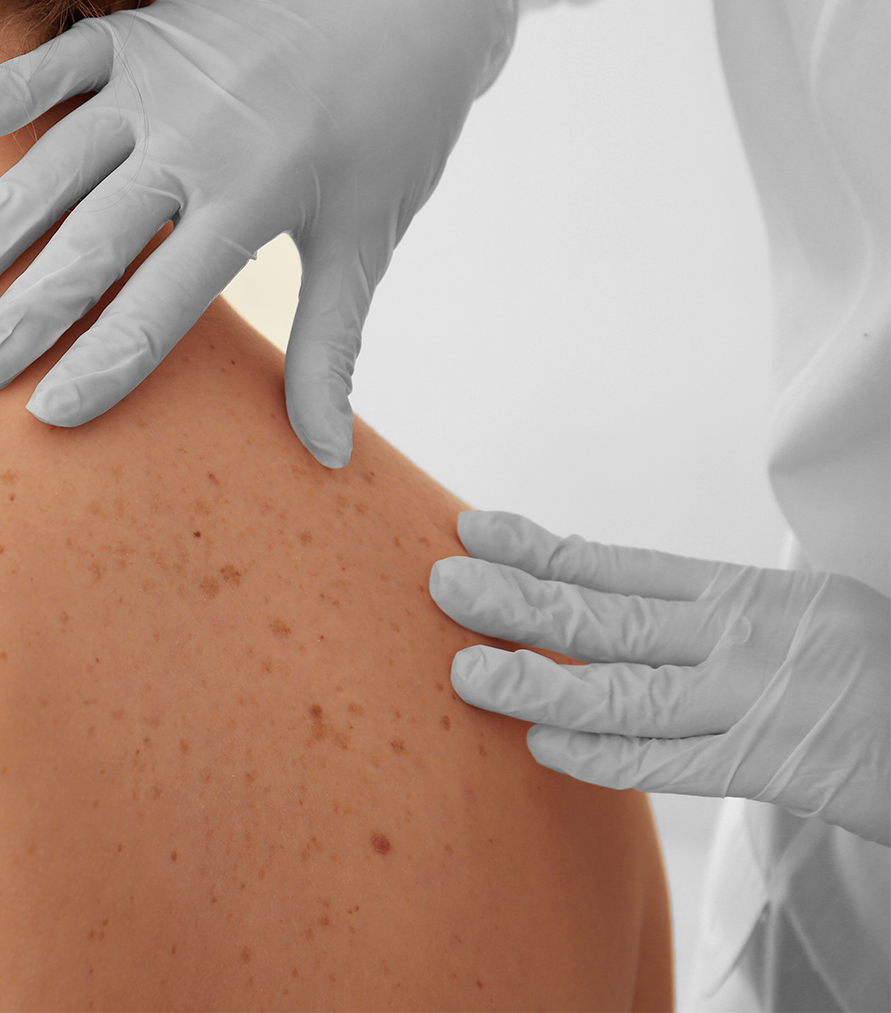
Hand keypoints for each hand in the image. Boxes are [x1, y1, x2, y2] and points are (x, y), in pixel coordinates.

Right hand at [0, 0, 518, 466]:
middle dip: (21, 315)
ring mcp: (163, 78)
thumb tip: (326, 458)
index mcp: (260, 193)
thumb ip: (328, 347)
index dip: (102, 363)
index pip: (162, 300)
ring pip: (54, 165)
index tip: (44, 415)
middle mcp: (201, 133)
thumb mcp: (367, 240)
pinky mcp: (140, 31)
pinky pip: (58, 62)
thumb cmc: (390, 130)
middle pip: (90, 242)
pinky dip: (5, 89)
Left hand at [434, 510, 890, 845]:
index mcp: (753, 595)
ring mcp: (762, 699)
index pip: (625, 567)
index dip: (543, 549)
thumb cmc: (878, 685)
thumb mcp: (804, 626)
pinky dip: (604, 755)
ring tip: (470, 672)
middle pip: (613, 617)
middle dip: (522, 601)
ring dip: (543, 683)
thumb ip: (713, 624)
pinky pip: (672, 761)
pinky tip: (544, 745)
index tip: (474, 530)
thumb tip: (608, 620)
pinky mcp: (780, 763)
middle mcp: (752, 637)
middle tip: (446, 586)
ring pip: (630, 689)